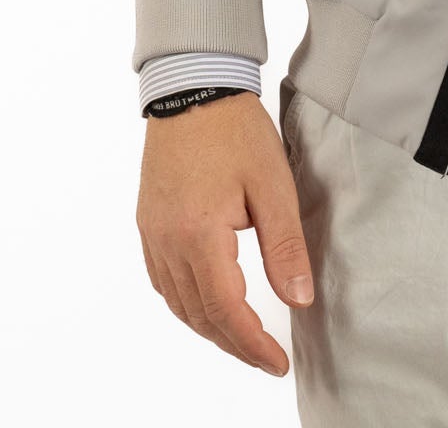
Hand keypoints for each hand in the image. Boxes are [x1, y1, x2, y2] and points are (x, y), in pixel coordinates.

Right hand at [136, 91, 313, 376]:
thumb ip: (285, 246)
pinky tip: (207, 303)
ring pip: (178, 302)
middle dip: (233, 343)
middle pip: (199, 314)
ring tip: (243, 338)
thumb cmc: (235, 129)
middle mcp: (167, 242)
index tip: (277, 362)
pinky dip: (187, 303)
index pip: (226, 310)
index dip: (252, 344)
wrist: (194, 86)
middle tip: (265, 357)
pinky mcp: (148, 222)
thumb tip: (299, 300)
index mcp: (199, 235)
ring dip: (209, 327)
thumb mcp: (273, 184)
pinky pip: (163, 280)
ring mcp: (152, 233)